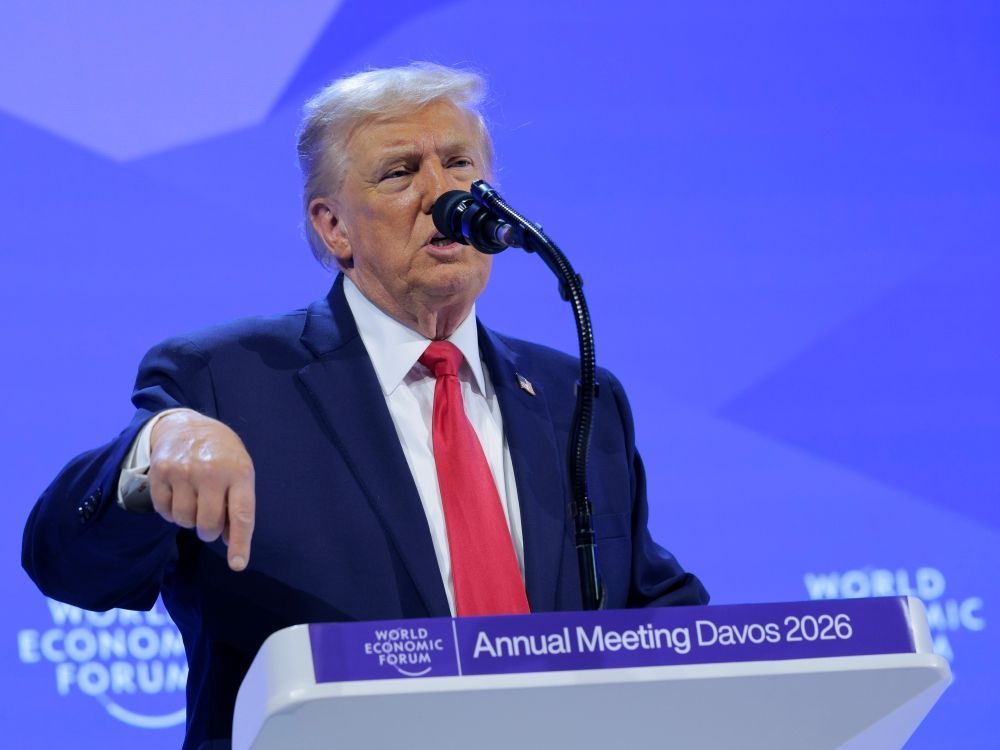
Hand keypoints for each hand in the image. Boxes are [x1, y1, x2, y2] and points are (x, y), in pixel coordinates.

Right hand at [149, 410, 254, 570]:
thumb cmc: (221, 454)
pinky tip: (178, 497)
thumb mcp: (239, 471)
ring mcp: (183, 471)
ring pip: (184, 521)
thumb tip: (228, 541)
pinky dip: (170, 513)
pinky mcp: (160, 472)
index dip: (239, 543)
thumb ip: (237, 504)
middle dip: (208, 531)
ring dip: (188, 521)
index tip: (238, 564)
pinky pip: (163, 511)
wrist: (186, 424)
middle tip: (209, 522)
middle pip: (208, 524)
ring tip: (194, 503)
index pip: (241, 515)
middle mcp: (211, 472)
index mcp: (238, 472)